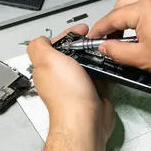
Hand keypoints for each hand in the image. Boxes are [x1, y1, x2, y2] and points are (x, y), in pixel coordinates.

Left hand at [27, 25, 114, 140]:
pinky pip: (102, 77)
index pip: (56, 46)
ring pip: (89, 64)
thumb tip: (41, 39)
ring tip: (106, 48)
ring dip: (97, 55)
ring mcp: (79, 86)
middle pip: (74, 54)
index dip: (68, 35)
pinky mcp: (95, 93)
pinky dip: (108, 69)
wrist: (86, 120)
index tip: (81, 30)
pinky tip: (112, 63)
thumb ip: (39, 46)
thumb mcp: (47, 60)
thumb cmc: (67, 95)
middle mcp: (62, 78)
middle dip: (85, 44)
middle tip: (96, 39)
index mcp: (48, 69)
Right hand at [89, 0, 150, 82]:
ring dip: (130, 20)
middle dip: (114, 23)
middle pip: (124, 6)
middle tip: (111, 41)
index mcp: (145, 8)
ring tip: (131, 42)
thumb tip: (105, 47)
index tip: (93, 39)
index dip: (100, 30)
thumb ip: (118, 51)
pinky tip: (148, 37)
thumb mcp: (144, 59)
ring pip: (139, 6)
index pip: (112, 17)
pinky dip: (146, 19)